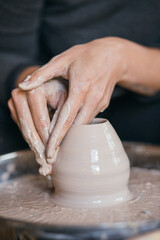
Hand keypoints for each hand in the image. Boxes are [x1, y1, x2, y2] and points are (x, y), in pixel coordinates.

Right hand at [8, 78, 66, 174]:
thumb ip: (62, 119)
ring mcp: (14, 101)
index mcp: (34, 90)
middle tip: (47, 164)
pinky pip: (22, 127)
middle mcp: (20, 94)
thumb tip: (58, 143)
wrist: (48, 78)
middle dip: (39, 148)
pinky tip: (38, 149)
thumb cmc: (62, 87)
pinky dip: (30, 138)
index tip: (54, 155)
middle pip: (30, 129)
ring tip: (42, 161)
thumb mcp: (66, 100)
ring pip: (24, 130)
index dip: (48, 141)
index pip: (41, 123)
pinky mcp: (12, 107)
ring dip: (34, 146)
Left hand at [18, 37, 127, 163]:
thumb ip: (42, 73)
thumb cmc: (86, 55)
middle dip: (64, 144)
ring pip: (84, 126)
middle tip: (52, 157)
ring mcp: (100, 103)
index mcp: (81, 87)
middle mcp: (93, 99)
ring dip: (72, 137)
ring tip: (58, 147)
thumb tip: (23, 85)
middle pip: (77, 128)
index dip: (57, 137)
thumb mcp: (63, 59)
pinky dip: (79, 127)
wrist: (114, 56)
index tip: (49, 152)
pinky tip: (70, 130)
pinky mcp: (103, 105)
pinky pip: (89, 119)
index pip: (67, 118)